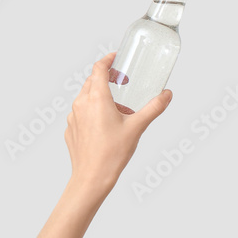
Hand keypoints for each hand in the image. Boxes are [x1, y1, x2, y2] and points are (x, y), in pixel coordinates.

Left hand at [64, 52, 172, 197]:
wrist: (91, 178)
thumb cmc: (112, 153)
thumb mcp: (138, 127)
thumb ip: (154, 107)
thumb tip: (167, 95)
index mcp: (97, 99)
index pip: (98, 69)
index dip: (107, 60)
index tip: (115, 58)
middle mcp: (81, 104)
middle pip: (91, 81)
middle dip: (106, 78)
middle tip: (122, 81)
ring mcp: (73, 118)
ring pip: (85, 97)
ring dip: (100, 95)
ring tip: (118, 108)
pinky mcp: (71, 130)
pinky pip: (81, 113)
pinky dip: (93, 111)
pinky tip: (106, 125)